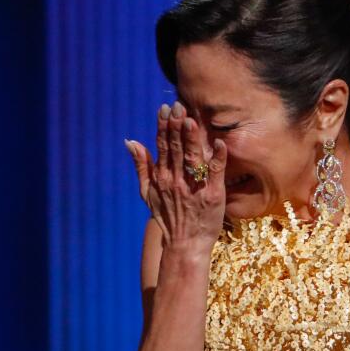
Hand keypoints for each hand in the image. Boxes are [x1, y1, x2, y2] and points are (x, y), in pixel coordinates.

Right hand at [125, 101, 227, 255]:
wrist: (184, 244)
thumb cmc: (167, 217)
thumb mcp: (147, 193)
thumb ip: (141, 166)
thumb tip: (130, 141)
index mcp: (162, 178)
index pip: (162, 146)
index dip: (163, 126)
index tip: (165, 109)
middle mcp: (176, 181)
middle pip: (176, 148)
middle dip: (177, 126)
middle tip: (179, 106)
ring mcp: (195, 188)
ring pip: (193, 157)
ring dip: (192, 138)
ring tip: (191, 120)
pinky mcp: (213, 195)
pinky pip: (216, 173)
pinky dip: (217, 158)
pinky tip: (219, 142)